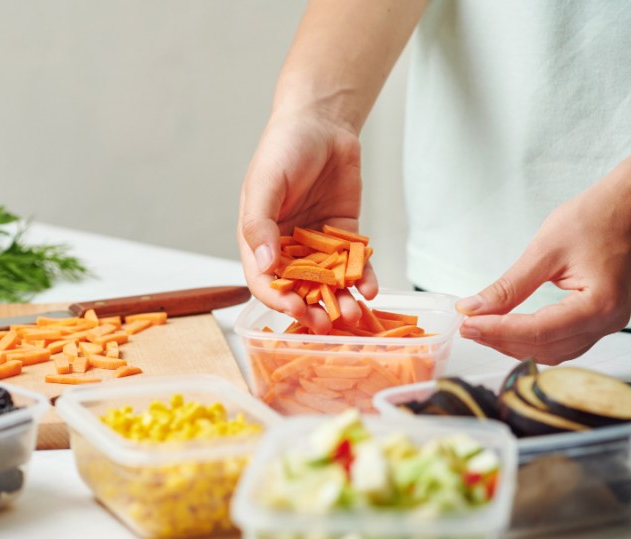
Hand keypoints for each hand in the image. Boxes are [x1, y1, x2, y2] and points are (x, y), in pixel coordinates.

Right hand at [238, 109, 378, 333]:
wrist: (322, 123)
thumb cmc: (283, 149)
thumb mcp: (264, 184)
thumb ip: (259, 225)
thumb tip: (265, 266)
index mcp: (259, 240)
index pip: (264, 281)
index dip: (278, 300)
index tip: (296, 311)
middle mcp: (286, 247)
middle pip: (297, 289)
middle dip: (312, 309)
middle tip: (328, 325)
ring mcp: (317, 243)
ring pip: (328, 282)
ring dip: (340, 300)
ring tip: (355, 312)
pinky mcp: (345, 235)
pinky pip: (355, 263)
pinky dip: (363, 278)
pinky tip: (371, 288)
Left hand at [456, 160, 630, 363]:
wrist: (627, 207)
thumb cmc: (596, 218)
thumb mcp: (544, 250)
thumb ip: (508, 286)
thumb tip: (473, 308)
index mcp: (599, 304)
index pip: (538, 331)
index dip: (498, 331)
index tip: (467, 325)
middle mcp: (608, 321)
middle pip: (545, 347)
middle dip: (502, 340)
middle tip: (467, 327)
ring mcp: (606, 323)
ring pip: (553, 350)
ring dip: (515, 344)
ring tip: (482, 328)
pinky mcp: (599, 318)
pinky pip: (563, 341)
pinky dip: (532, 339)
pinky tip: (507, 328)